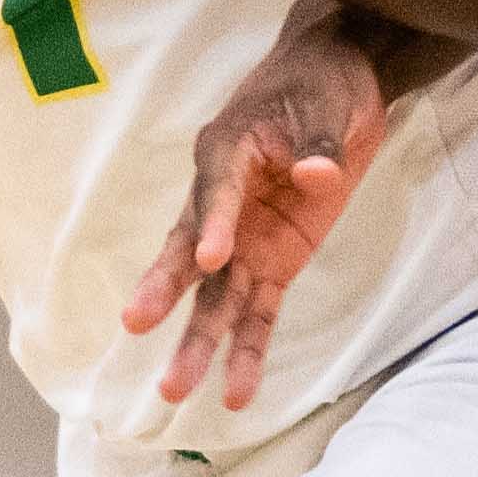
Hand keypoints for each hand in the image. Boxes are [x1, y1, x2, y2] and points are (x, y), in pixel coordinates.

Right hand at [127, 11, 393, 409]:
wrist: (340, 83)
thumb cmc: (322, 83)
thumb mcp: (329, 102)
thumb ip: (321, 142)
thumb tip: (316, 173)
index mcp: (227, 148)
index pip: (216, 188)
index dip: (212, 222)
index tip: (209, 256)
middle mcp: (223, 201)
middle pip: (189, 251)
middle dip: (165, 289)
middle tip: (137, 323)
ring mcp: (244, 238)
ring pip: (214, 296)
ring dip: (197, 342)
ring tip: (172, 391)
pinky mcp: (273, 264)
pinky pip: (258, 312)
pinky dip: (247, 351)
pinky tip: (235, 394)